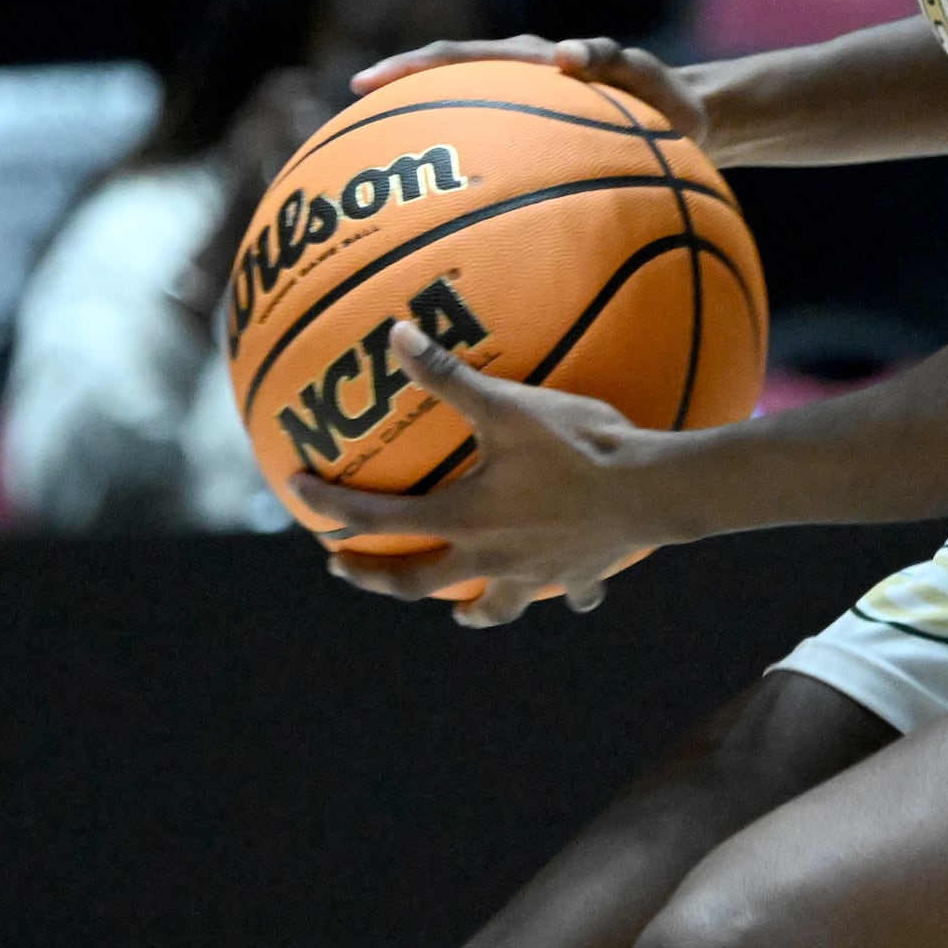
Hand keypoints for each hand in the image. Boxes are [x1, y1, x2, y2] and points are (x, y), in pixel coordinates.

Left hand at [312, 324, 674, 628]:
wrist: (649, 490)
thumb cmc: (577, 447)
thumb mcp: (508, 405)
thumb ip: (448, 375)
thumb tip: (395, 335)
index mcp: (463, 520)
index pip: (379, 518)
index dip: (333, 507)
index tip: (298, 495)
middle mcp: (488, 557)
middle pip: (416, 581)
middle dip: (374, 576)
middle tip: (343, 567)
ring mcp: (533, 573)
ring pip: (488, 606)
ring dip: (466, 609)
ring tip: (456, 611)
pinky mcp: (576, 574)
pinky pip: (566, 592)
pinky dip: (561, 594)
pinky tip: (570, 592)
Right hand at [351, 34, 720, 153]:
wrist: (685, 120)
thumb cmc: (665, 101)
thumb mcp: (647, 80)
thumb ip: (612, 62)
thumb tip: (565, 55)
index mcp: (536, 60)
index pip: (464, 55)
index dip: (415, 65)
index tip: (369, 84)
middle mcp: (519, 76)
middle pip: (445, 75)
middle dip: (398, 86)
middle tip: (350, 103)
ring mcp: (521, 108)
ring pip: (457, 108)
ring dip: (417, 122)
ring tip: (366, 157)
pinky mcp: (531, 138)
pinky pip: (486, 146)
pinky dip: (457, 160)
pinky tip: (428, 208)